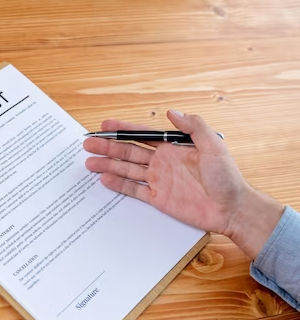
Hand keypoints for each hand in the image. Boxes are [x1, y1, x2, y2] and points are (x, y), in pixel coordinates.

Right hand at [84, 109, 283, 258]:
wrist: (232, 208)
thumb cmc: (227, 177)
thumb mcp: (214, 146)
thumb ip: (194, 127)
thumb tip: (172, 112)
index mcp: (172, 147)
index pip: (142, 135)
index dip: (123, 130)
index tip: (105, 125)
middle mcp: (162, 162)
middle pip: (128, 152)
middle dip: (108, 147)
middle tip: (88, 143)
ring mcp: (158, 180)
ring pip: (127, 170)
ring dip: (108, 165)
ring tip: (89, 162)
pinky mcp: (158, 198)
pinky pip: (134, 190)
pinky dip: (119, 185)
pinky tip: (105, 179)